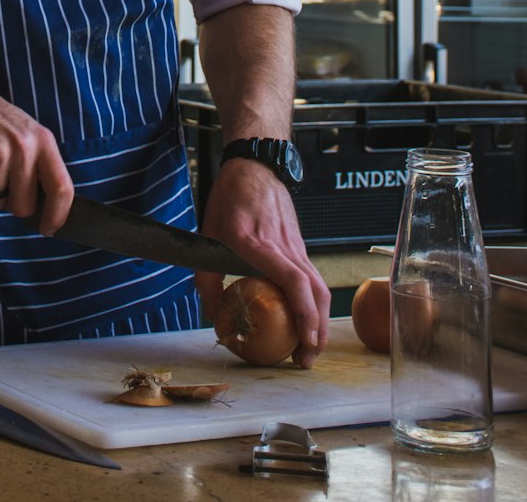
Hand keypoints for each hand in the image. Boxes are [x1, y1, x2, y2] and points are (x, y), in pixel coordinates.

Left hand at [195, 158, 329, 367]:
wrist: (255, 167)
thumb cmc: (230, 199)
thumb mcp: (207, 236)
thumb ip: (206, 279)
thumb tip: (214, 317)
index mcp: (259, 243)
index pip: (292, 280)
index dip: (303, 310)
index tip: (305, 338)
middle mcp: (284, 246)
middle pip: (315, 292)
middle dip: (316, 330)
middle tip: (305, 359)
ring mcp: (297, 246)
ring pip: (319, 287)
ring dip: (319, 321)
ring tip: (308, 348)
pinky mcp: (300, 246)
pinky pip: (313, 278)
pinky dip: (314, 304)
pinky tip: (305, 320)